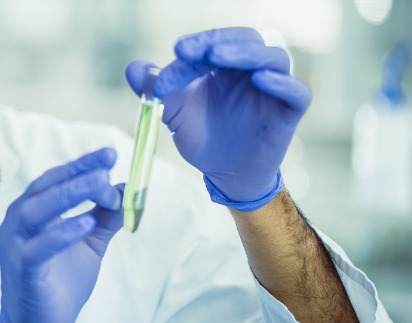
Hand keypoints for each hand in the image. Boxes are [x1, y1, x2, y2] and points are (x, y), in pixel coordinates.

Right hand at [0, 148, 123, 322]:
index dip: (81, 165)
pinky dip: (62, 232)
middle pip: (46, 188)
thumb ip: (103, 218)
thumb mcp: (88, 245)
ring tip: (101, 184)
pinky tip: (87, 222)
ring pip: (38, 210)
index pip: (55, 179)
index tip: (110, 154)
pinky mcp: (22, 268)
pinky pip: (40, 246)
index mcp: (30, 212)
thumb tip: (126, 190)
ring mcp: (15, 244)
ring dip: (70, 193)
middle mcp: (17, 222)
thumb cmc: (58, 285)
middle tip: (108, 162)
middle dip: (78, 173)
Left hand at [125, 28, 311, 203]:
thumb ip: (155, 87)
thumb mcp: (173, 110)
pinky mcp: (288, 113)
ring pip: (273, 58)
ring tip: (219, 57)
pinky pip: (296, 92)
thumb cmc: (203, 135)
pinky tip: (260, 79)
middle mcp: (252, 70)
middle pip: (246, 40)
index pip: (215, 43)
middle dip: (218, 42)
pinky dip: (281, 83)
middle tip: (192, 51)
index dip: (197, 45)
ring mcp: (273, 90)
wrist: (223, 175)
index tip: (177, 51)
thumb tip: (132, 67)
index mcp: (226, 64)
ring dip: (247, 54)